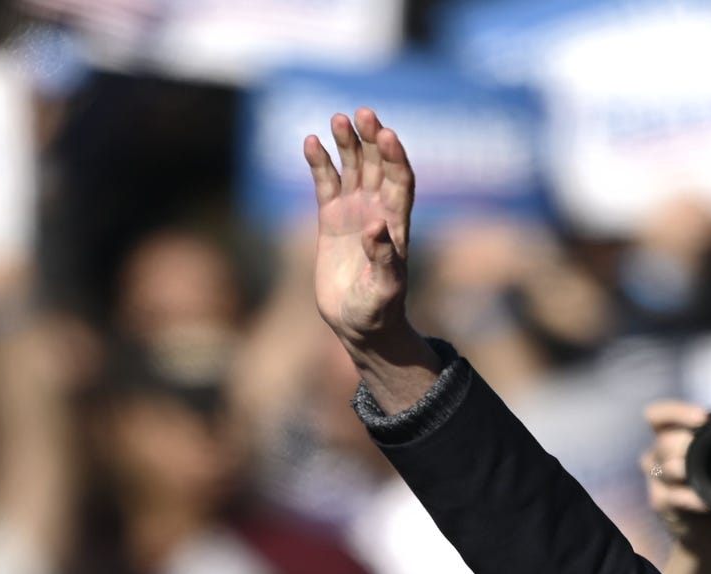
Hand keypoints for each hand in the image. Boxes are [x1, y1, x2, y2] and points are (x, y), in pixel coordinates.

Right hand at [303, 108, 418, 355]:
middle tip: (362, 113)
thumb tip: (376, 226)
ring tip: (336, 119)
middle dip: (372, 138)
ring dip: (347, 142)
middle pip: (377, 164)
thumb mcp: (384, 289)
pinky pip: (325, 183)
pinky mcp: (331, 219)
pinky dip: (319, 162)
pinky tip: (310, 141)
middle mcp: (378, 210)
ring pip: (352, 167)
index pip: (400, 180)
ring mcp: (354, 211)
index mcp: (397, 223)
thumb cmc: (378, 309)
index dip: (395, 156)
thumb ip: (383, 258)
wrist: (359, 323)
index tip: (386, 134)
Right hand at [643, 384, 710, 543]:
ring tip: (710, 478)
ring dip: (689, 472)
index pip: (657, 414)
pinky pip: (674, 496)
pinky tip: (708, 501)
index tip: (701, 417)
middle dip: (688, 446)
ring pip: (666, 468)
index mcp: (669, 434)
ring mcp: (655, 479)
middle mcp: (656, 453)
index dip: (675, 412)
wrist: (709, 527)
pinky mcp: (659, 502)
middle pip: (663, 441)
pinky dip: (694, 498)